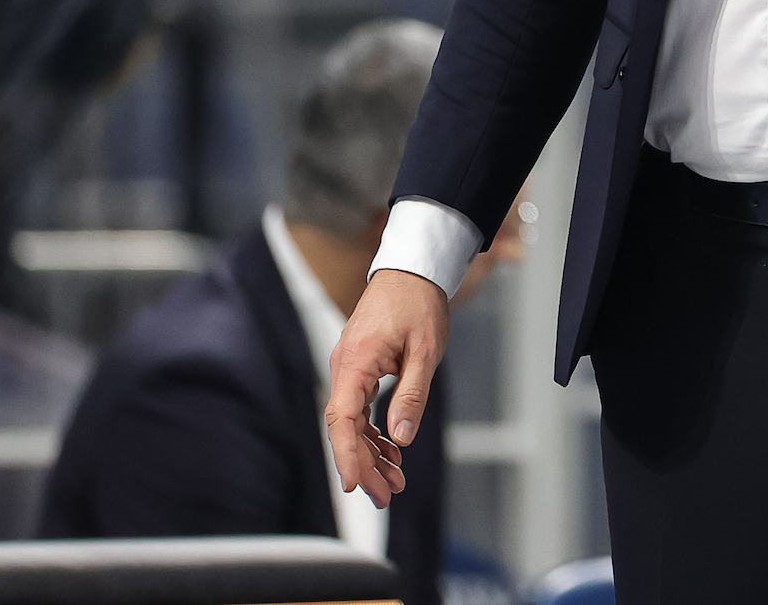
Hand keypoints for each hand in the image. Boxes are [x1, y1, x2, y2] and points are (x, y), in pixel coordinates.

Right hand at [325, 269, 448, 507]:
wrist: (413, 270)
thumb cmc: (419, 303)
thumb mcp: (425, 351)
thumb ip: (411, 394)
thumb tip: (401, 437)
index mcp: (356, 362)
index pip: (342, 419)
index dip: (347, 455)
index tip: (353, 484)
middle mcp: (345, 367)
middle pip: (345, 428)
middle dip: (364, 465)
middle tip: (387, 496)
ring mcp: (350, 368)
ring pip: (353, 422)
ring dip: (371, 453)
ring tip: (394, 482)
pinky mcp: (360, 369)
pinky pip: (360, 409)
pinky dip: (374, 433)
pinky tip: (391, 452)